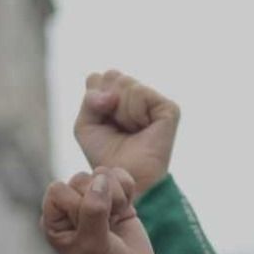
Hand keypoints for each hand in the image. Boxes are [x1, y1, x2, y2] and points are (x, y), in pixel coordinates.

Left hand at [42, 167, 158, 253]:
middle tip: (106, 226)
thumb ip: (93, 210)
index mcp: (55, 219)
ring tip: (116, 219)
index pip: (58, 189)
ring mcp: (95, 202)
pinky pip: (120, 176)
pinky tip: (126, 210)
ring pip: (102, 174)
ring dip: (114, 194)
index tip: (86, 228)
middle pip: (81, 178)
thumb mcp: (93, 244)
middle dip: (98, 199)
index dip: (76, 203)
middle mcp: (72, 208)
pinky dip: (126, 189)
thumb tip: (100, 179)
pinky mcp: (117, 200)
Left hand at [75, 70, 179, 193]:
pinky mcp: (168, 108)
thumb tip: (112, 95)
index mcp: (117, 95)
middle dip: (106, 103)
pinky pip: (140, 93)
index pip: (97, 77)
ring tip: (130, 130)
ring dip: (120, 112)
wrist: (124, 179)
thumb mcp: (85, 125)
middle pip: (111, 75)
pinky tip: (142, 128)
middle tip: (116, 127)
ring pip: (125, 82)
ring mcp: (153, 100)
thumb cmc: (105, 154)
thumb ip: (90, 100)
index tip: (101, 121)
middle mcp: (136, 94)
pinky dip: (134, 113)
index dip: (93, 100)